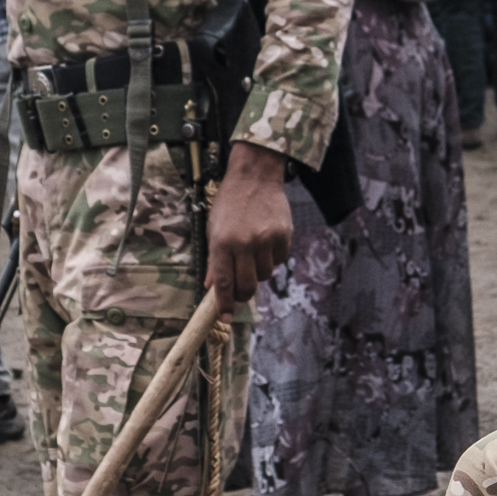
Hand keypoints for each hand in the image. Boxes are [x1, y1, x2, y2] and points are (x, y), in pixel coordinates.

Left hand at [204, 141, 297, 298]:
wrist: (255, 177)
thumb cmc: (230, 203)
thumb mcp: (213, 228)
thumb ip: (214, 259)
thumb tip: (212, 286)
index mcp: (222, 242)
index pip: (223, 283)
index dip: (224, 305)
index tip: (225, 318)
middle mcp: (244, 243)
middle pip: (247, 286)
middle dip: (243, 294)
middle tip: (241, 291)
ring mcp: (265, 239)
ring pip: (265, 275)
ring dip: (259, 272)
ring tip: (253, 253)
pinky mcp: (283, 235)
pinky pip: (279, 260)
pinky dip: (273, 258)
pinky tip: (266, 243)